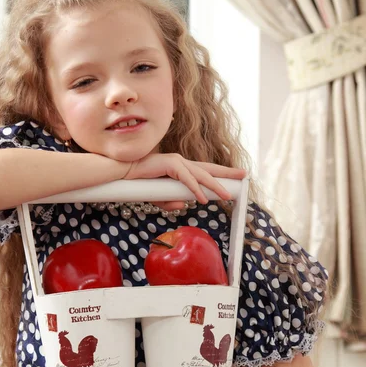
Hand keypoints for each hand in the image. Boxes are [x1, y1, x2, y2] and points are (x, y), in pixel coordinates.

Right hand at [124, 153, 245, 205]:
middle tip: (244, 176)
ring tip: (226, 195)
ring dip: (214, 185)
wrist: (122, 174)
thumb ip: (171, 202)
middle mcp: (181, 163)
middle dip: (227, 172)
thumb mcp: (158, 198)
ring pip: (201, 174)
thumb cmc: (139, 184)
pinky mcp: (169, 164)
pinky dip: (195, 188)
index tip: (238, 176)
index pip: (205, 171)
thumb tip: (185, 205)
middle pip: (209, 168)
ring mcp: (176, 161)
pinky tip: (202, 198)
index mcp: (181, 169)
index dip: (222, 173)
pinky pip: (186, 179)